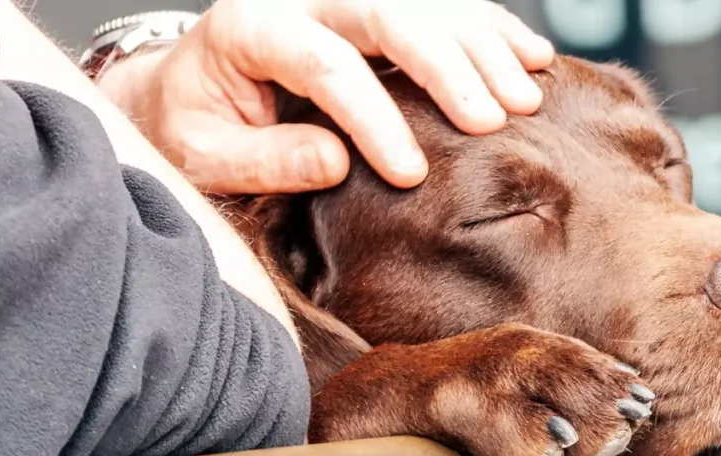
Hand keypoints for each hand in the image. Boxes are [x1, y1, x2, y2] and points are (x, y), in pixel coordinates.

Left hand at [98, 0, 554, 193]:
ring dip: (485, 48)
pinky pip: (445, 6)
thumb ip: (262, 160)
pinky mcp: (376, 7)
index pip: (326, 65)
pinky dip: (492, 30)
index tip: (411, 173)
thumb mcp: (203, 153)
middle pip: (390, 12)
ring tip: (525, 99)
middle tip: (490, 122)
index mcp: (252, 26)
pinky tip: (531, 56)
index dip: (374, 118)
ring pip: (429, 4)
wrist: (189, 84)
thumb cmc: (195, 123)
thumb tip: (335, 161)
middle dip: (448, 68)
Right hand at [309, 324, 655, 455]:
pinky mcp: (446, 399)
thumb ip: (564, 389)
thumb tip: (623, 406)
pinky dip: (527, 441)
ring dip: (576, 417)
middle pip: (565, 367)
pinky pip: (494, 419)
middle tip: (631, 422)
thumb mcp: (516, 382)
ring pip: (536, 386)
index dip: (614, 380)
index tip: (644, 404)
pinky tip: (546, 455)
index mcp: (525, 346)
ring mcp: (476, 373)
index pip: (579, 357)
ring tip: (596, 441)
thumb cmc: (460, 393)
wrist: (384, 392)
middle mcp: (504, 352)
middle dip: (603, 396)